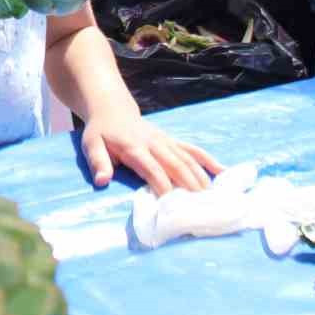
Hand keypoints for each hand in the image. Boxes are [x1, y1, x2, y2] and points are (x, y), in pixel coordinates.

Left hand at [80, 104, 221, 193]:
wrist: (113, 109)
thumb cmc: (101, 132)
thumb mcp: (91, 145)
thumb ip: (98, 162)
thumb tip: (101, 181)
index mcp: (134, 147)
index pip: (151, 168)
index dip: (162, 185)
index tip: (172, 204)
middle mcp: (154, 143)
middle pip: (175, 164)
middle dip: (189, 185)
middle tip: (201, 205)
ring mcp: (166, 141)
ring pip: (188, 158)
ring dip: (201, 177)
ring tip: (213, 197)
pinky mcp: (173, 140)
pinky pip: (193, 149)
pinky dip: (208, 160)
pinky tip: (223, 171)